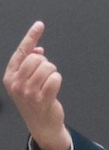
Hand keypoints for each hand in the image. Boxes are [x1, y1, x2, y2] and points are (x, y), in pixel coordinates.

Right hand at [3, 21, 70, 149]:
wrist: (41, 124)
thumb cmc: (35, 100)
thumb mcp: (27, 81)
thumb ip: (30, 64)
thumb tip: (38, 49)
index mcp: (10, 76)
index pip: (21, 52)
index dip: (31, 37)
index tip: (39, 25)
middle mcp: (16, 83)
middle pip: (37, 59)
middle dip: (45, 64)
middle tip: (44, 77)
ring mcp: (28, 92)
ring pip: (48, 67)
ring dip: (52, 73)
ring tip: (47, 84)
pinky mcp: (42, 98)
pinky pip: (56, 78)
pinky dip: (57, 81)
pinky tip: (53, 90)